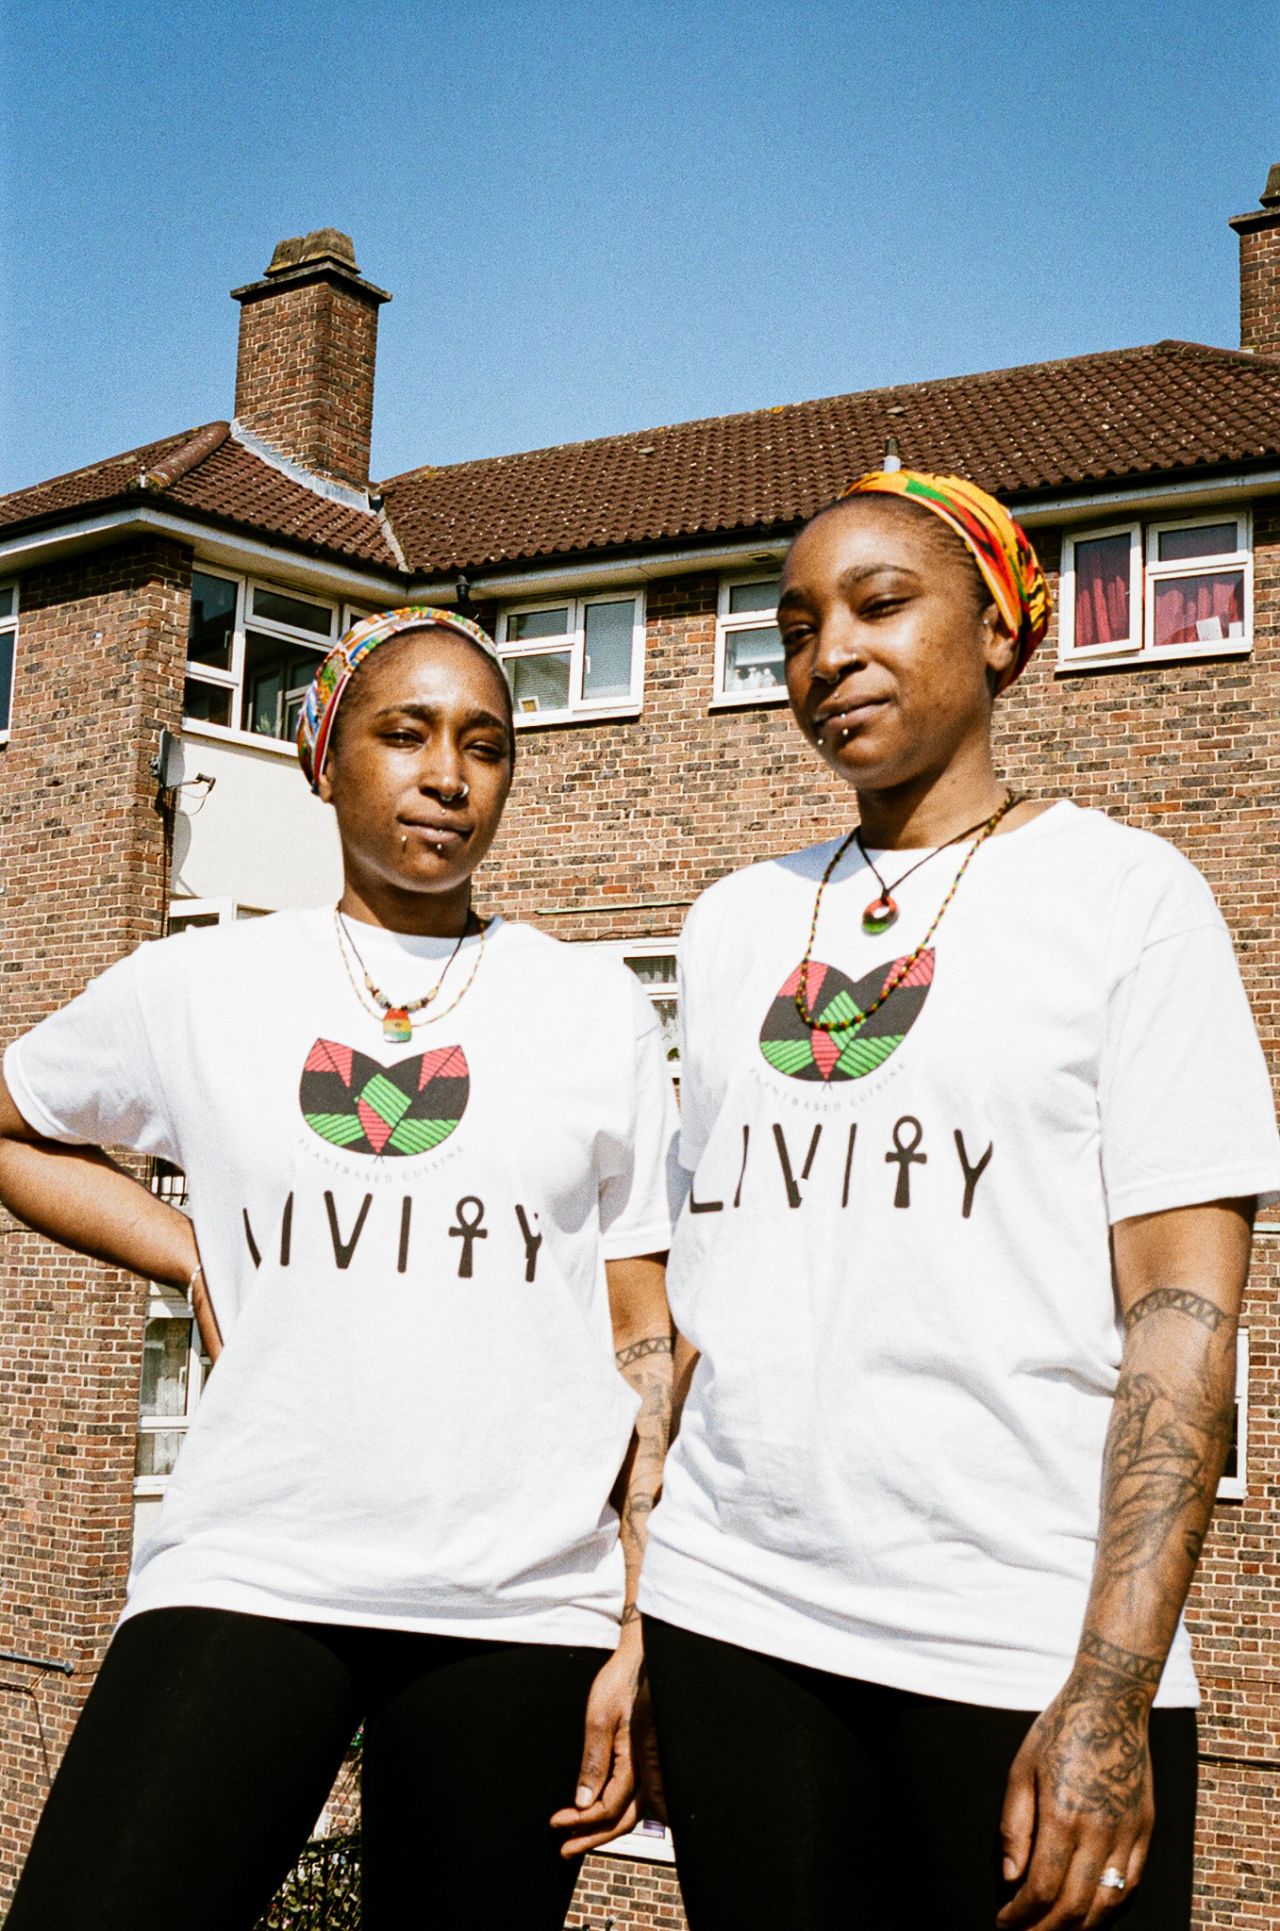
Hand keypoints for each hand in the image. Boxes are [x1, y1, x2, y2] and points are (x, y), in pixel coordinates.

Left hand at [550, 1632, 643, 1857]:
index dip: (583, 1821)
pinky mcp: (647, 1760)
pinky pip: (634, 1796)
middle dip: (594, 1837)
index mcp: (639, 1761)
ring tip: (574, 1837)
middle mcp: (651, 1770)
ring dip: (603, 1828)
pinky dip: (614, 1812)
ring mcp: (652, 1766)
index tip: (556, 1823)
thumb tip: (582, 1803)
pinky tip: (595, 1812)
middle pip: (625, 1819)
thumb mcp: (599, 1718)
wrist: (639, 1660)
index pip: (611, 1807)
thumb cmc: (619, 1683)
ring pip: (632, 1811)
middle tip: (565, 1849)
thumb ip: (594, 1762)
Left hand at [997, 1668, 1153, 1928]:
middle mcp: (1100, 1830)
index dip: (1021, 1917)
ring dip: (1079, 1928)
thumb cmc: (1058, 1732)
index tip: (1004, 1923)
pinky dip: (1109, 1910)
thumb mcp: (1021, 1770)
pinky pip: (1131, 1886)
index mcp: (1063, 1814)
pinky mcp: (1146, 1831)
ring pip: (1107, 1905)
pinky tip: (1089, 1914)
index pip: (1041, 1889)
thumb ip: (1013, 1827)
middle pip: (1074, 1906)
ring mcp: (1129, 1833)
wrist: (1111, 1703)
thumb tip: (1011, 1879)